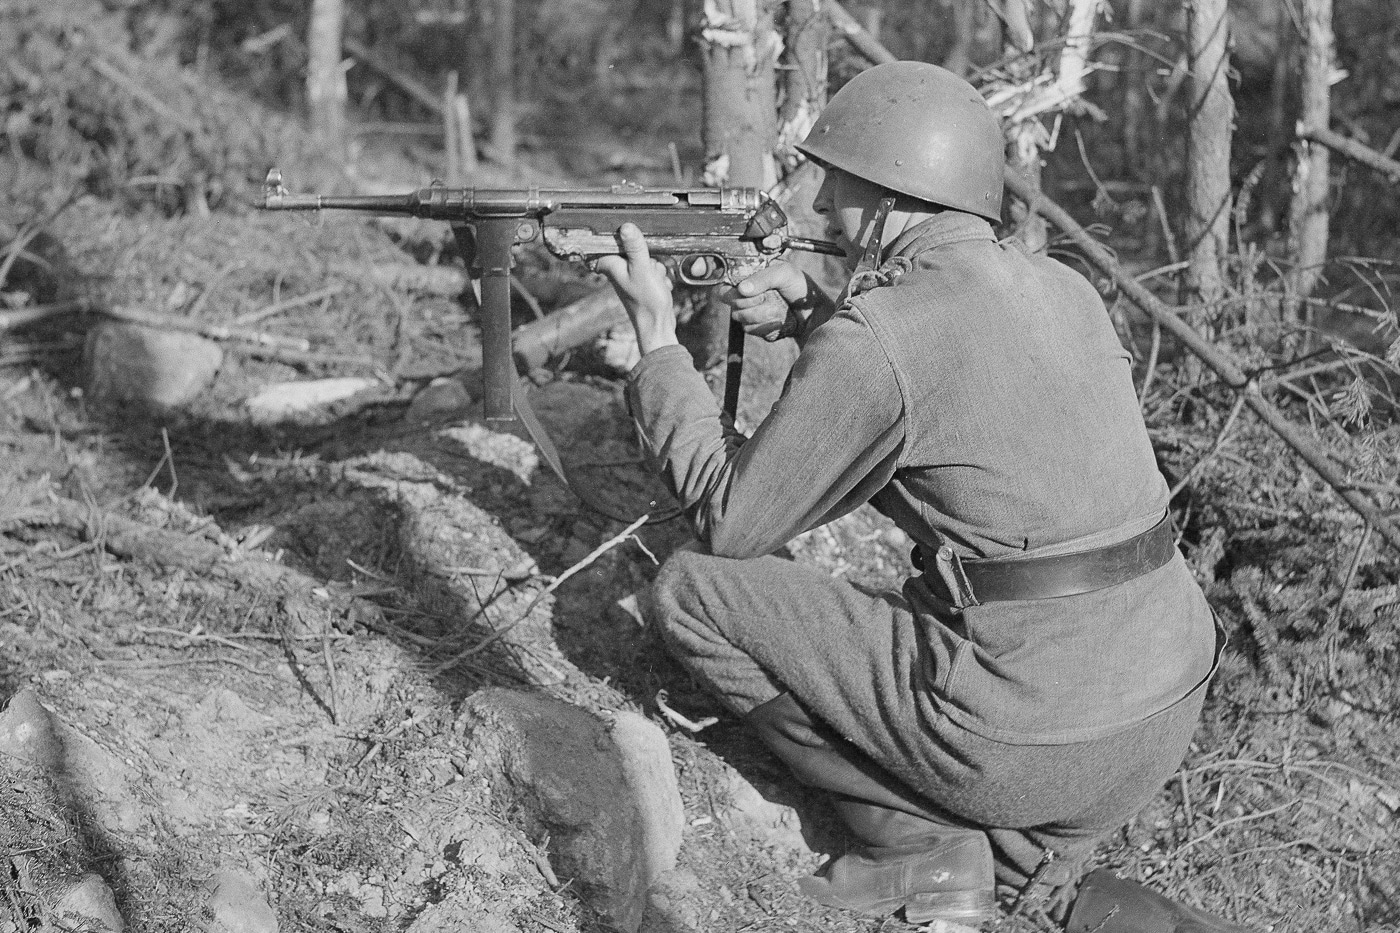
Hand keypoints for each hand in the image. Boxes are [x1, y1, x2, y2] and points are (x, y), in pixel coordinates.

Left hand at [593, 223, 678, 355]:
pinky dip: (661, 276)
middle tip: (649, 266)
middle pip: (634, 248)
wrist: (657, 324)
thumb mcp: (642, 268)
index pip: (607, 242)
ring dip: (656, 266)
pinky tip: (661, 285)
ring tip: (656, 279)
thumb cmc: (646, 301)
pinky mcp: (644, 283)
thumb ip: (634, 247)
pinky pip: (655, 271)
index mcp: (612, 265)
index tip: (629, 240)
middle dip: (648, 254)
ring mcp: (632, 277)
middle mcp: (619, 270)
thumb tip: (626, 226)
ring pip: (648, 258)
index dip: (619, 238)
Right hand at [718, 261, 814, 340]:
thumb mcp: (785, 273)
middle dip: (752, 301)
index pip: (725, 281)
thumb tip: (742, 289)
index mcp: (749, 275)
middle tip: (770, 296)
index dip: (730, 288)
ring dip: (763, 313)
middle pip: (731, 301)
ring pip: (740, 316)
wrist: (813, 313)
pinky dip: (766, 325)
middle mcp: (745, 294)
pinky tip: (779, 320)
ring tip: (779, 308)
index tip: (743, 290)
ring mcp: (749, 311)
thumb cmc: (800, 287)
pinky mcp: (754, 327)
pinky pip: (750, 329)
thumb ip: (763, 278)